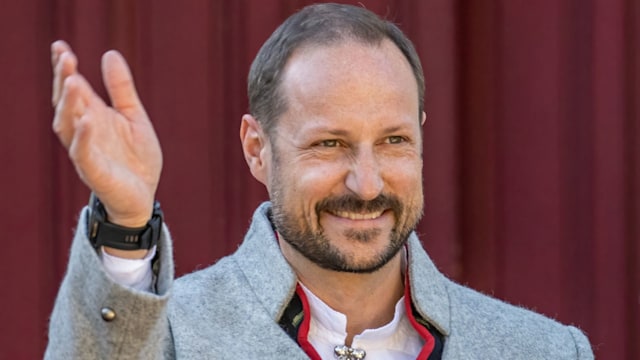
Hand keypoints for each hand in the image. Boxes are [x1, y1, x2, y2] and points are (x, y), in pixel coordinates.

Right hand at [51, 41, 162, 228]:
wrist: (144, 196)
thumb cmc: (135, 159)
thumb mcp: (134, 116)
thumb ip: (121, 89)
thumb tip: (110, 53)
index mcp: (93, 116)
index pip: (74, 89)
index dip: (65, 68)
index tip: (60, 46)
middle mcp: (84, 132)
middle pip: (66, 104)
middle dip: (64, 81)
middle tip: (65, 58)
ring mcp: (87, 152)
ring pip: (68, 127)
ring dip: (69, 105)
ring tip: (74, 81)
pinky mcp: (95, 172)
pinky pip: (83, 154)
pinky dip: (83, 137)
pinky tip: (86, 120)